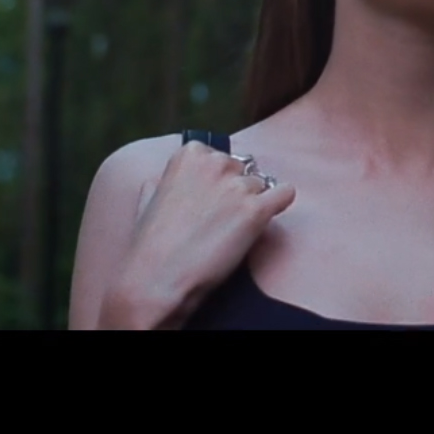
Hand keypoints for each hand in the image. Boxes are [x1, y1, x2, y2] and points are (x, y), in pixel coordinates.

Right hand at [101, 141, 295, 328]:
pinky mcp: (257, 211)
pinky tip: (263, 221)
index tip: (207, 201)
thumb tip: (162, 180)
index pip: (222, 156)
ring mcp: (238, 186)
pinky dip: (279, 205)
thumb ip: (164, 181)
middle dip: (237, 190)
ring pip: (263, 185)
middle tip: (221, 219)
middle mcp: (216, 162)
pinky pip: (286, 194)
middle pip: (244, 169)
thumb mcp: (148, 199)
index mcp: (190, 153)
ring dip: (254, 204)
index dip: (219, 181)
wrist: (156, 280)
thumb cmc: (150, 246)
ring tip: (233, 230)